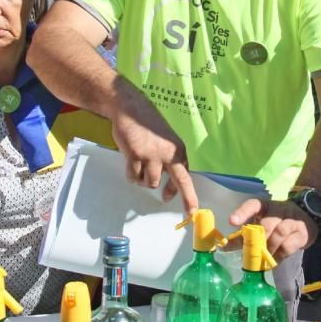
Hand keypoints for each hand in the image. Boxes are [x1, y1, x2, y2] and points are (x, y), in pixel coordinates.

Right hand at [110, 97, 197, 213]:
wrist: (131, 109)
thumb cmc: (148, 126)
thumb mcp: (165, 141)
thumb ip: (168, 160)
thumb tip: (168, 185)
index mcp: (178, 150)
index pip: (186, 176)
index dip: (188, 194)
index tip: (191, 209)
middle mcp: (168, 153)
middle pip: (180, 181)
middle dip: (187, 198)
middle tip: (190, 212)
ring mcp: (152, 155)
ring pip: (150, 183)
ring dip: (143, 180)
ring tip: (139, 167)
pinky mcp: (135, 155)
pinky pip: (133, 177)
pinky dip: (131, 175)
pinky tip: (129, 163)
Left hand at [228, 198, 316, 261]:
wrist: (306, 218)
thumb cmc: (276, 222)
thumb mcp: (260, 223)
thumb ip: (244, 235)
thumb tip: (223, 247)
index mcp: (264, 206)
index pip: (252, 205)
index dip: (242, 213)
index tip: (231, 222)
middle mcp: (278, 210)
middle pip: (267, 224)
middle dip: (257, 240)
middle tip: (250, 252)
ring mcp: (292, 220)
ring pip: (279, 233)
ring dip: (269, 248)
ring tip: (262, 258)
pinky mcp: (302, 233)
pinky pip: (289, 245)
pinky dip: (279, 255)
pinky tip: (273, 260)